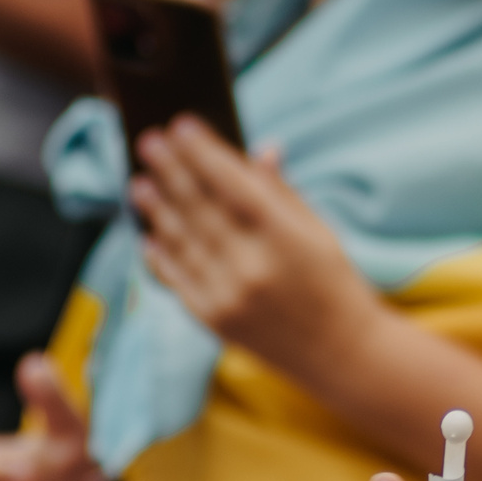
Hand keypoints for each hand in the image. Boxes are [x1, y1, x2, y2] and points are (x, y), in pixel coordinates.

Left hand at [130, 117, 382, 376]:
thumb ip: (282, 193)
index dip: (204, 152)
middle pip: (200, 208)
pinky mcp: (214, 322)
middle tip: (148, 141)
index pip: (233, 183)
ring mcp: (228, 296)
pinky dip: (160, 256)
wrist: (343, 355)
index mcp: (284, 237)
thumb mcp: (319, 232)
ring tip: (138, 182)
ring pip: (182, 241)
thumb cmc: (335, 284)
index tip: (181, 125)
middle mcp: (252, 266)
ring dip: (157, 209)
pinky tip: (147, 234)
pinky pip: (177, 280)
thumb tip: (259, 149)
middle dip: (171, 171)